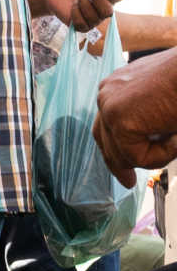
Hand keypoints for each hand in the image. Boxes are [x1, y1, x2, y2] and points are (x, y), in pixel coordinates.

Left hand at [95, 53, 176, 182]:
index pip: (106, 125)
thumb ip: (149, 119)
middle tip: (128, 183)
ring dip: (157, 154)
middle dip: (117, 164)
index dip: (114, 149)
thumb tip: (146, 142)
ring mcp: (110, 106)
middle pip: (104, 140)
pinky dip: (163, 155)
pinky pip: (137, 157)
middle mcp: (107, 94)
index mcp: (117, 87)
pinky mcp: (119, 119)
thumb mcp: (165, 102)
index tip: (124, 169)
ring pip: (125, 153)